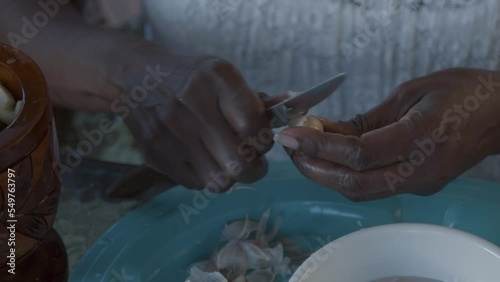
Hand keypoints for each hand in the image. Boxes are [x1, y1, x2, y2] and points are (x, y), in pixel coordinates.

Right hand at [111, 44, 273, 191]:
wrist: (138, 79)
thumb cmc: (191, 78)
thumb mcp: (224, 76)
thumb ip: (255, 100)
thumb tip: (291, 108)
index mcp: (215, 80)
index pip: (254, 126)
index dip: (264, 140)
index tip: (261, 140)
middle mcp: (191, 106)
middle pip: (239, 163)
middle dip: (255, 168)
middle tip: (253, 162)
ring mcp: (170, 134)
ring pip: (220, 181)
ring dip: (231, 176)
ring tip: (228, 162)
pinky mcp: (155, 154)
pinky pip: (196, 184)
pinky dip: (206, 176)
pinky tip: (203, 159)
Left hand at [274, 68, 499, 200]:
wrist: (498, 117)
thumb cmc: (460, 94)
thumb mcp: (410, 93)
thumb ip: (366, 118)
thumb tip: (325, 130)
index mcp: (421, 138)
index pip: (359, 154)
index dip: (319, 146)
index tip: (290, 135)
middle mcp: (420, 170)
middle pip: (354, 183)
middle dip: (313, 167)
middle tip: (289, 147)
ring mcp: (419, 184)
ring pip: (360, 192)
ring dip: (325, 175)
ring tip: (302, 152)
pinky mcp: (417, 187)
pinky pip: (372, 188)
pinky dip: (344, 175)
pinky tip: (329, 158)